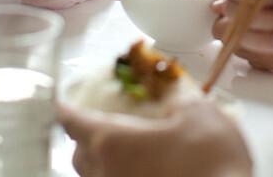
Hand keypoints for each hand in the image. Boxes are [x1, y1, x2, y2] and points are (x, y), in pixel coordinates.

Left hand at [59, 101, 250, 176]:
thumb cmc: (211, 163)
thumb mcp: (201, 114)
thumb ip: (181, 102)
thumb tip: (175, 105)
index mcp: (113, 142)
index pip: (75, 122)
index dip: (67, 109)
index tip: (61, 102)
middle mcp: (106, 175)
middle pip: (79, 155)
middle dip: (83, 137)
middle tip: (97, 123)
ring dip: (100, 161)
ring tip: (122, 149)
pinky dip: (119, 176)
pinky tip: (143, 171)